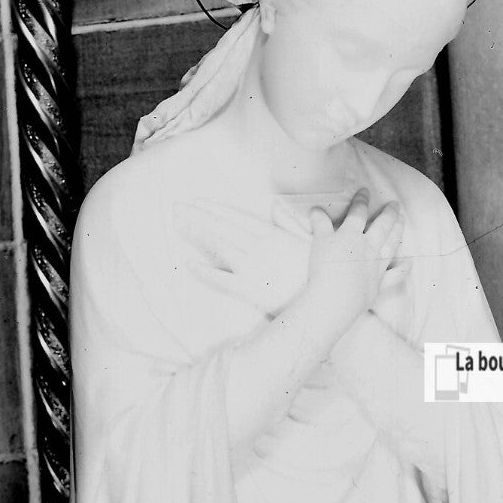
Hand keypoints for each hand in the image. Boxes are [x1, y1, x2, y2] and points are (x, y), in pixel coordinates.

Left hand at [175, 199, 307, 315]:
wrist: (326, 301)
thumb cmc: (320, 271)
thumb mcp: (310, 240)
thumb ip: (290, 223)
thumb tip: (275, 206)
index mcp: (272, 234)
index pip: (237, 217)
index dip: (216, 209)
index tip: (198, 202)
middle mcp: (258, 247)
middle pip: (222, 228)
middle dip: (198, 216)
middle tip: (176, 208)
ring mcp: (252, 268)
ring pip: (218, 246)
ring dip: (197, 234)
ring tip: (178, 224)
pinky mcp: (249, 290)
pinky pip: (221, 279)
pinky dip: (204, 271)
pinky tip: (189, 263)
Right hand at [306, 188, 403, 334]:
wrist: (335, 299)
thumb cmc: (324, 269)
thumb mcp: (318, 242)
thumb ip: (320, 224)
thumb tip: (315, 210)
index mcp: (352, 235)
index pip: (358, 213)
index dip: (361, 200)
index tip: (365, 191)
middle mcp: (369, 247)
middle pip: (382, 226)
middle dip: (389, 213)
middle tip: (395, 204)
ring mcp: (377, 265)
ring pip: (392, 244)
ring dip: (398, 231)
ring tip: (403, 221)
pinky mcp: (379, 283)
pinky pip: (395, 275)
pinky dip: (403, 268)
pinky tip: (409, 262)